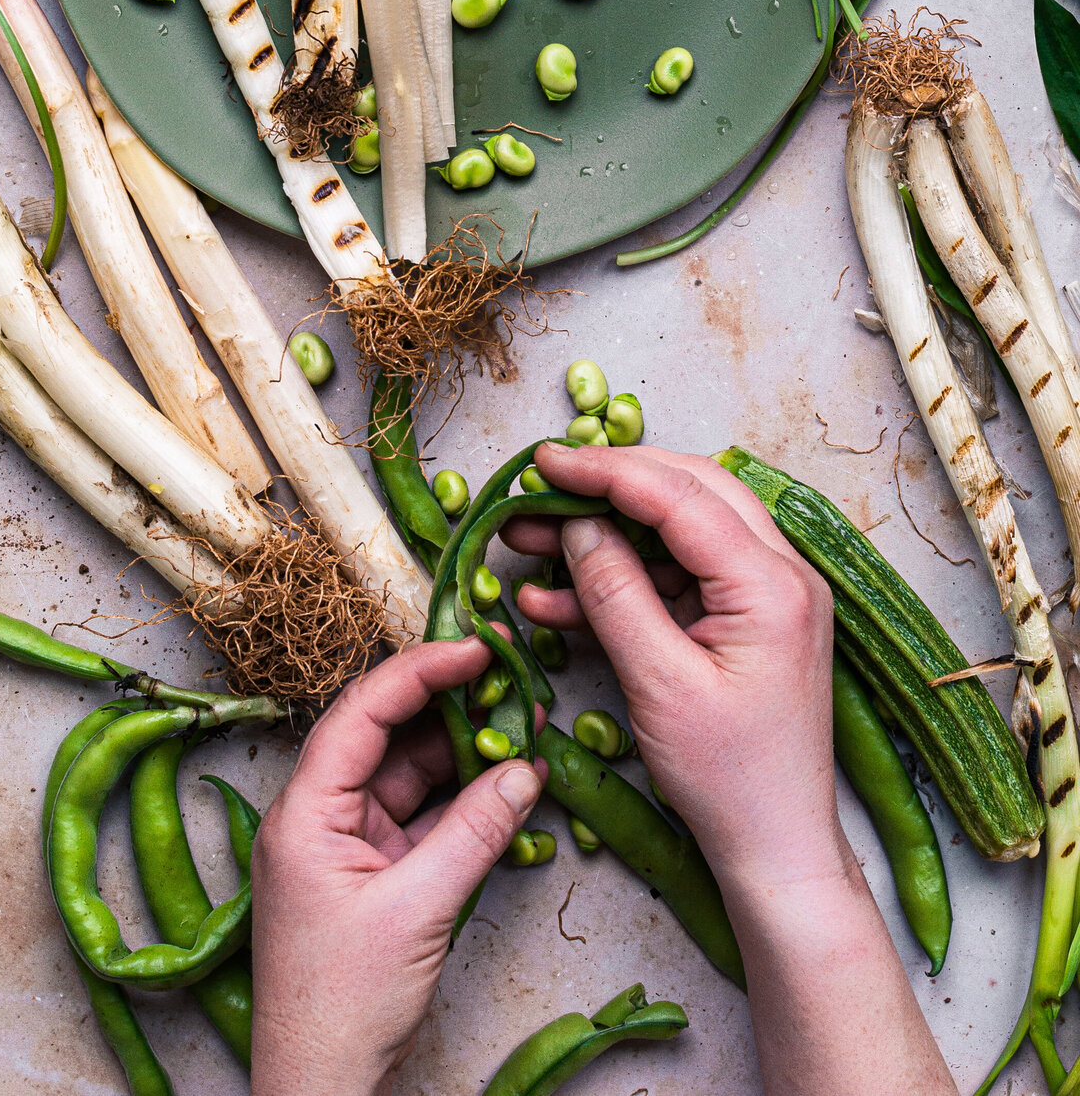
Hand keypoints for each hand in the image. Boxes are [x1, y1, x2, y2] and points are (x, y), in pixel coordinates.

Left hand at [251, 638, 545, 1095]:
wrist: (319, 1087)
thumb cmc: (342, 1005)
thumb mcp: (418, 910)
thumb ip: (474, 833)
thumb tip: (523, 771)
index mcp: (304, 810)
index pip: (362, 712)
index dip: (420, 671)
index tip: (475, 648)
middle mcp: (318, 816)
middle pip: (386, 735)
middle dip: (449, 706)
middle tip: (507, 679)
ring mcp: (345, 845)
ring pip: (407, 774)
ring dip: (461, 752)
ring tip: (519, 724)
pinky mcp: (371, 875)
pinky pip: (419, 817)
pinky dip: (460, 801)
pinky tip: (504, 784)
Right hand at [512, 444, 843, 892]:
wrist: (777, 847)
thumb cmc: (728, 777)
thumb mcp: (659, 684)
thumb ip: (616, 594)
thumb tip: (577, 527)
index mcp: (771, 583)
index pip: (680, 495)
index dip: (606, 471)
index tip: (544, 463)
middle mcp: (780, 573)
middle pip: (686, 492)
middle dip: (606, 487)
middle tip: (540, 487)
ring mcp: (766, 594)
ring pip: (675, 532)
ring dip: (605, 536)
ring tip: (530, 542)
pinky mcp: (745, 620)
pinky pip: (677, 577)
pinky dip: (621, 580)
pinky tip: (555, 598)